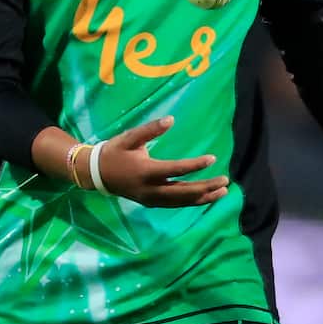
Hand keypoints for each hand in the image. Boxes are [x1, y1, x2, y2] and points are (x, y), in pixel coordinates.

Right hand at [94, 116, 228, 207]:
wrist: (97, 174)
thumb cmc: (114, 152)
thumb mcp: (129, 137)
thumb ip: (150, 129)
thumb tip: (171, 120)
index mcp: (146, 171)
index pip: (175, 170)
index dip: (195, 165)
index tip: (212, 159)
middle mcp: (150, 189)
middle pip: (183, 192)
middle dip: (206, 187)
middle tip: (225, 181)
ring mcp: (151, 199)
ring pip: (181, 202)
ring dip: (203, 198)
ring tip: (223, 192)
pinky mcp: (151, 203)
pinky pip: (175, 204)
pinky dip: (192, 202)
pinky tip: (206, 197)